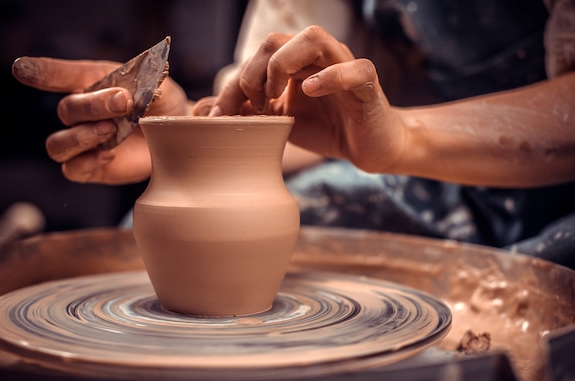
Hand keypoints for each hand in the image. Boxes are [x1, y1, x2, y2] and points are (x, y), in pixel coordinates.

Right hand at [12, 57, 186, 183]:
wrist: (178, 138)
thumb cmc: (165, 108)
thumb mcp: (162, 90)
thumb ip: (149, 85)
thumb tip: (137, 91)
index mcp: (94, 84)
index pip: (63, 75)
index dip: (43, 73)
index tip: (21, 69)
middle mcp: (83, 113)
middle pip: (67, 110)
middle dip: (93, 106)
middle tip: (123, 103)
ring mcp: (85, 141)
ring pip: (58, 143)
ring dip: (81, 136)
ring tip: (110, 131)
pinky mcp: (93, 167)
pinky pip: (73, 169)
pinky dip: (86, 162)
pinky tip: (108, 154)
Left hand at [207, 25, 406, 172]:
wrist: (369, 146)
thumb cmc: (327, 129)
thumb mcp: (281, 122)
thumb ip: (250, 112)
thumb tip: (204, 111)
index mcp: (295, 62)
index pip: (256, 59)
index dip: (233, 86)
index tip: (220, 116)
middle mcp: (318, 56)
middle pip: (275, 40)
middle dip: (253, 73)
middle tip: (252, 108)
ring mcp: (344, 65)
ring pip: (312, 39)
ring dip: (283, 65)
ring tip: (274, 98)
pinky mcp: (367, 83)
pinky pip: (353, 69)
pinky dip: (330, 77)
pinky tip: (309, 92)